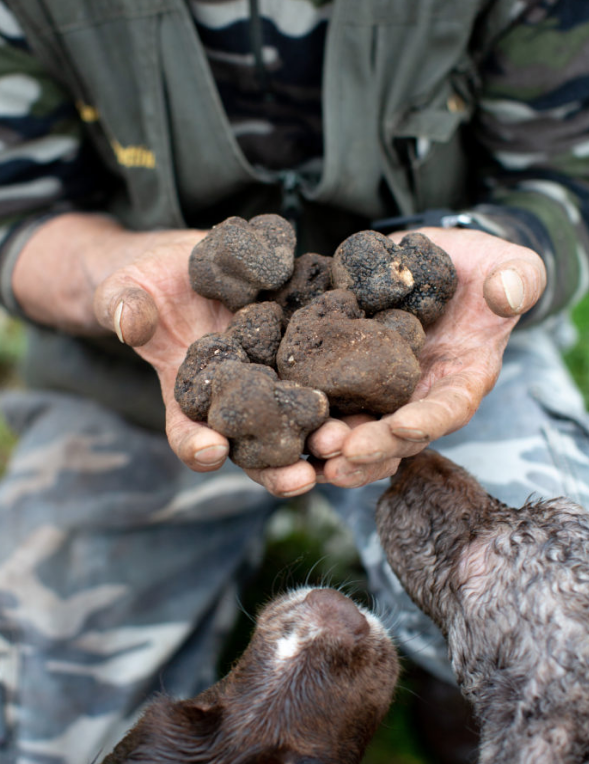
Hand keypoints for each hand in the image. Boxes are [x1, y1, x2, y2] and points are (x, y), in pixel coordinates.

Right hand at [93, 230, 343, 496]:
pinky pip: (329, 369)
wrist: (189, 263)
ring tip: (346, 445)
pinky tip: (380, 391)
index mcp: (187, 398)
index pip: (187, 432)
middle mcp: (236, 397)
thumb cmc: (146, 285)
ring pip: (302, 417)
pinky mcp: (303, 347)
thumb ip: (125, 308)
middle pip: (257, 445)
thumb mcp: (126, 292)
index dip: (197, 445)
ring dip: (324, 436)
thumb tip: (130, 320)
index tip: (210, 451)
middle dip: (278, 465)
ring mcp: (273, 375)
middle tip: (302, 478)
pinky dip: (353, 384)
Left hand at [308, 227, 545, 481]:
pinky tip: (290, 422)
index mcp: (462, 381)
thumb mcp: (509, 268)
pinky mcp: (350, 379)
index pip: (448, 409)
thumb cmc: (481, 271)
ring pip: (360, 432)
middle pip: (396, 437)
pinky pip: (330, 403)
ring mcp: (384, 394)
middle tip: (340, 452)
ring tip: (314, 448)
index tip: (404, 425)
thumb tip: (509, 292)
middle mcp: (420, 398)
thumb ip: (518, 279)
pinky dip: (311, 416)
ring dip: (336, 446)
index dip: (428, 421)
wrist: (437, 266)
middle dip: (370, 447)